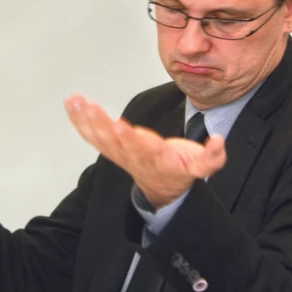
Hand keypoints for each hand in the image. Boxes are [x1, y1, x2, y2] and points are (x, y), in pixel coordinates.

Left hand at [65, 95, 225, 208]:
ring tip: (75, 101)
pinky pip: (91, 136)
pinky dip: (79, 121)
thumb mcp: (201, 167)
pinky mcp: (110, 149)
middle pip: (114, 142)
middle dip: (100, 124)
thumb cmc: (179, 171)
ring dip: (85, 120)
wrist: (163, 190)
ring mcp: (119, 154)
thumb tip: (219, 142)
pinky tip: (72, 104)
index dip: (130, 139)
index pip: (142, 149)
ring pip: (98, 138)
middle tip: (90, 107)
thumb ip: (212, 157)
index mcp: (155, 158)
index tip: (120, 127)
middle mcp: (133, 156)